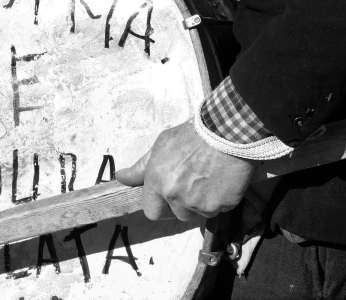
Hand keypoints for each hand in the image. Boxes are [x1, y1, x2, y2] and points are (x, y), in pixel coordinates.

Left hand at [116, 120, 254, 222]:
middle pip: (176, 213)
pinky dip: (218, 199)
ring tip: (208, 177)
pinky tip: (221, 179)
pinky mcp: (221, 206)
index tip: (166, 195)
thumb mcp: (161, 144)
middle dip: (181, 202)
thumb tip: (120, 177)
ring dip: (200, 201)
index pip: (151, 211)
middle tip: (191, 182)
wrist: (226, 132)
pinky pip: (217, 209)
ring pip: (197, 212)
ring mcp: (199, 204)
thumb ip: (140, 167)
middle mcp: (176, 196)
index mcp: (158, 181)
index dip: (158, 204)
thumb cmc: (191, 134)